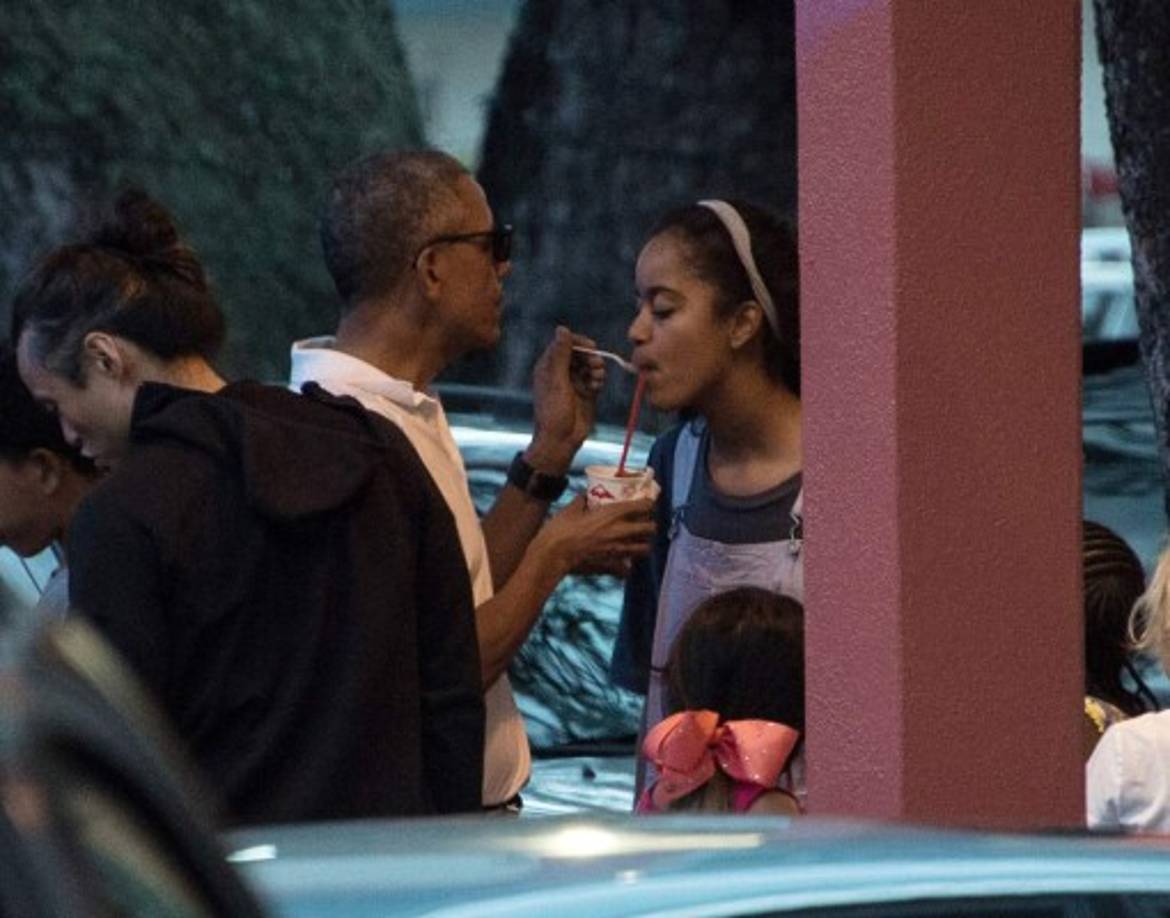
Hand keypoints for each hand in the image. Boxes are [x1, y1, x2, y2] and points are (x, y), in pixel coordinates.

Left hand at [527, 326, 604, 474]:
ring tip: (597, 378)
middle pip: (580, 353)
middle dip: (590, 357)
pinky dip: (598, 380)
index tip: (591, 347)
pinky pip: (595, 378)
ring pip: (589, 365)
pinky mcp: (586, 393)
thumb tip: (562, 328)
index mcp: (548, 366)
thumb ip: (560, 354)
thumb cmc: (554, 411)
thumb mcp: (556, 380)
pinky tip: (596, 387)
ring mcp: (574, 383)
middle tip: (596, 365)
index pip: (564, 344)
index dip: (578, 343)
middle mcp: (561, 372)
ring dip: (596, 368)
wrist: (561, 439)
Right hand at [532, 495, 654, 580]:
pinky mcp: (611, 566)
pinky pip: (627, 569)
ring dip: (643, 544)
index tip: (646, 503)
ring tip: (636, 542)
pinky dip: (627, 567)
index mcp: (612, 513)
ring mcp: (618, 551)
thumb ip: (582, 501)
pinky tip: (621, 563)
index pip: (644, 506)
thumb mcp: (570, 509)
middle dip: (649, 525)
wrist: (552, 556)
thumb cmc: (559, 530)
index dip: (648, 504)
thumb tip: (584, 495)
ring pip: (645, 549)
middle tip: (642, 523)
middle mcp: (620, 531)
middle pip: (650, 528)